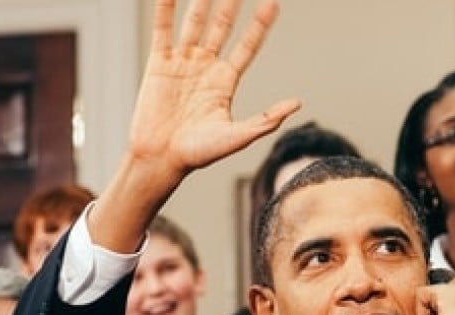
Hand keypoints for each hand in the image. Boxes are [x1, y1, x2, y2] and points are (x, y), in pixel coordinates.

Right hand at [128, 0, 301, 177]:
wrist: (160, 159)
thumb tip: (296, 104)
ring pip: (195, 23)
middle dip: (231, 4)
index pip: (247, 46)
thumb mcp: (236, 137)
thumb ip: (265, 120)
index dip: (260, 25)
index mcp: (225, 81)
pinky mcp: (159, 65)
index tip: (272, 3)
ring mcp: (182, 63)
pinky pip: (163, 31)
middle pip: (222, 27)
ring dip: (202, 1)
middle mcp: (205, 67)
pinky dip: (166, 11)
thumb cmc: (198, 154)